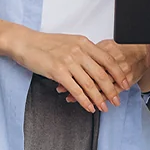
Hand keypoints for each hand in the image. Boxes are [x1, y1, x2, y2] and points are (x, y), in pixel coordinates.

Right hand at [6, 27, 132, 113]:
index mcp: (84, 43)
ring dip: (99, 98)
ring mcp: (68, 61)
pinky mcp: (58, 72)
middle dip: (112, 90)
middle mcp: (79, 51)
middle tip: (117, 100)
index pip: (108, 59)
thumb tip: (97, 63)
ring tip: (104, 107)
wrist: (25, 42)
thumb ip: (84, 51)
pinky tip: (89, 107)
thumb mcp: (70, 42)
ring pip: (90, 84)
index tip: (125, 83)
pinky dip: (84, 100)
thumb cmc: (45, 44)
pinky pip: (75, 89)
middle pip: (102, 74)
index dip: (118, 73)